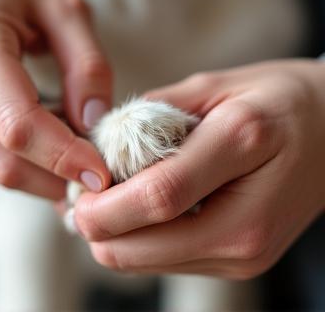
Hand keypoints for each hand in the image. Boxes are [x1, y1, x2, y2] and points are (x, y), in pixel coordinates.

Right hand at [0, 0, 111, 199]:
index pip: (19, 125)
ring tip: (65, 140)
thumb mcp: (63, 9)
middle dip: (57, 177)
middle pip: (5, 162)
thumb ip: (87, 65)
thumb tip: (92, 123)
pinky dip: (20, 160)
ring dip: (41, 170)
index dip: (64, 158)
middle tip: (93, 168)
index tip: (101, 176)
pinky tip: (37, 134)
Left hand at [74, 59, 324, 278]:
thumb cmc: (275, 101)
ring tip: (109, 201)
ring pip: (146, 264)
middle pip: (143, 248)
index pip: (157, 196)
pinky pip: (166, 262)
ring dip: (114, 237)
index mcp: (243, 146)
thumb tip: (99, 147)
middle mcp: (247, 218)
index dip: (103, 204)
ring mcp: (245, 251)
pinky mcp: (238, 262)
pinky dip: (139, 242)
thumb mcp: (214, 86)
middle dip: (97, 230)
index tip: (75, 193)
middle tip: (81, 199)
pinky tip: (138, 213)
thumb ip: (152, 116)